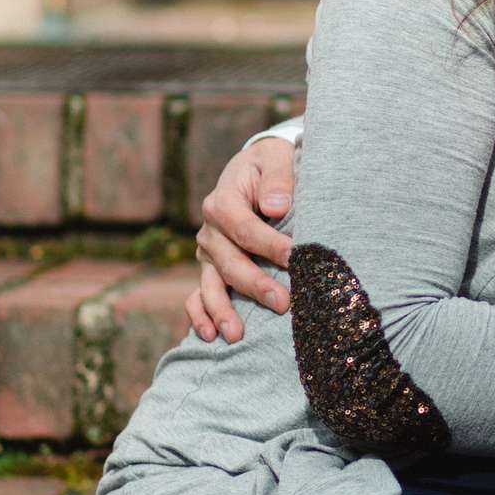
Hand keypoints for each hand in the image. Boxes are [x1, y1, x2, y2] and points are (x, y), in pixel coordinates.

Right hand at [185, 136, 297, 343]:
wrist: (255, 169)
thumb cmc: (271, 164)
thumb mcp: (276, 158)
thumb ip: (277, 179)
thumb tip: (275, 207)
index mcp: (222, 201)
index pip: (244, 229)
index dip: (269, 245)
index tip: (295, 259)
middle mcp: (210, 230)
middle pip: (230, 262)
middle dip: (256, 285)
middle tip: (283, 304)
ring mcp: (208, 253)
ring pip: (211, 284)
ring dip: (222, 310)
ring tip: (236, 335)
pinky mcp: (210, 268)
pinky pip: (198, 294)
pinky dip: (200, 315)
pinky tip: (210, 336)